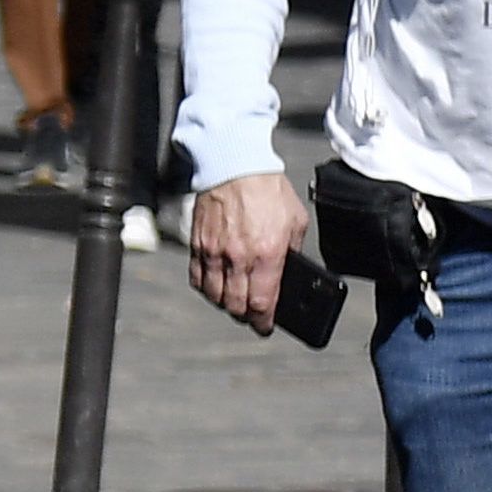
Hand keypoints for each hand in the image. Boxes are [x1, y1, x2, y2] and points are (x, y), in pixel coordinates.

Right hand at [187, 171, 305, 328]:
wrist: (234, 165)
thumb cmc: (268, 190)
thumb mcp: (295, 222)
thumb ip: (291, 250)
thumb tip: (288, 271)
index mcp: (267, 254)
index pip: (261, 303)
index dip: (263, 322)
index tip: (265, 327)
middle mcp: (238, 257)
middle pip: (235, 305)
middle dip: (245, 316)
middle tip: (252, 316)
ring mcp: (213, 252)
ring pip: (214, 295)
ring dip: (225, 304)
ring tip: (234, 301)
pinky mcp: (197, 243)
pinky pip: (196, 277)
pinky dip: (205, 288)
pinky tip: (214, 286)